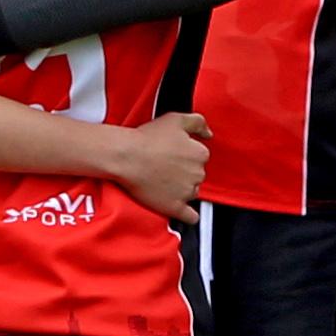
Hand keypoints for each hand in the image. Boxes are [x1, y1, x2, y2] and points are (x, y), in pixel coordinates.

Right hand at [105, 110, 209, 229]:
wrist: (126, 156)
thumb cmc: (147, 138)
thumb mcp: (176, 119)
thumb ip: (198, 122)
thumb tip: (209, 133)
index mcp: (200, 153)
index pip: (200, 157)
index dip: (186, 154)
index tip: (173, 154)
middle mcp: (197, 174)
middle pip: (196, 175)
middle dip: (184, 172)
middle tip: (165, 166)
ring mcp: (187, 192)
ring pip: (192, 192)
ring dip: (182, 189)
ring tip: (162, 181)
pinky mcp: (175, 207)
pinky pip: (190, 216)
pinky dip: (189, 215)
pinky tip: (184, 211)